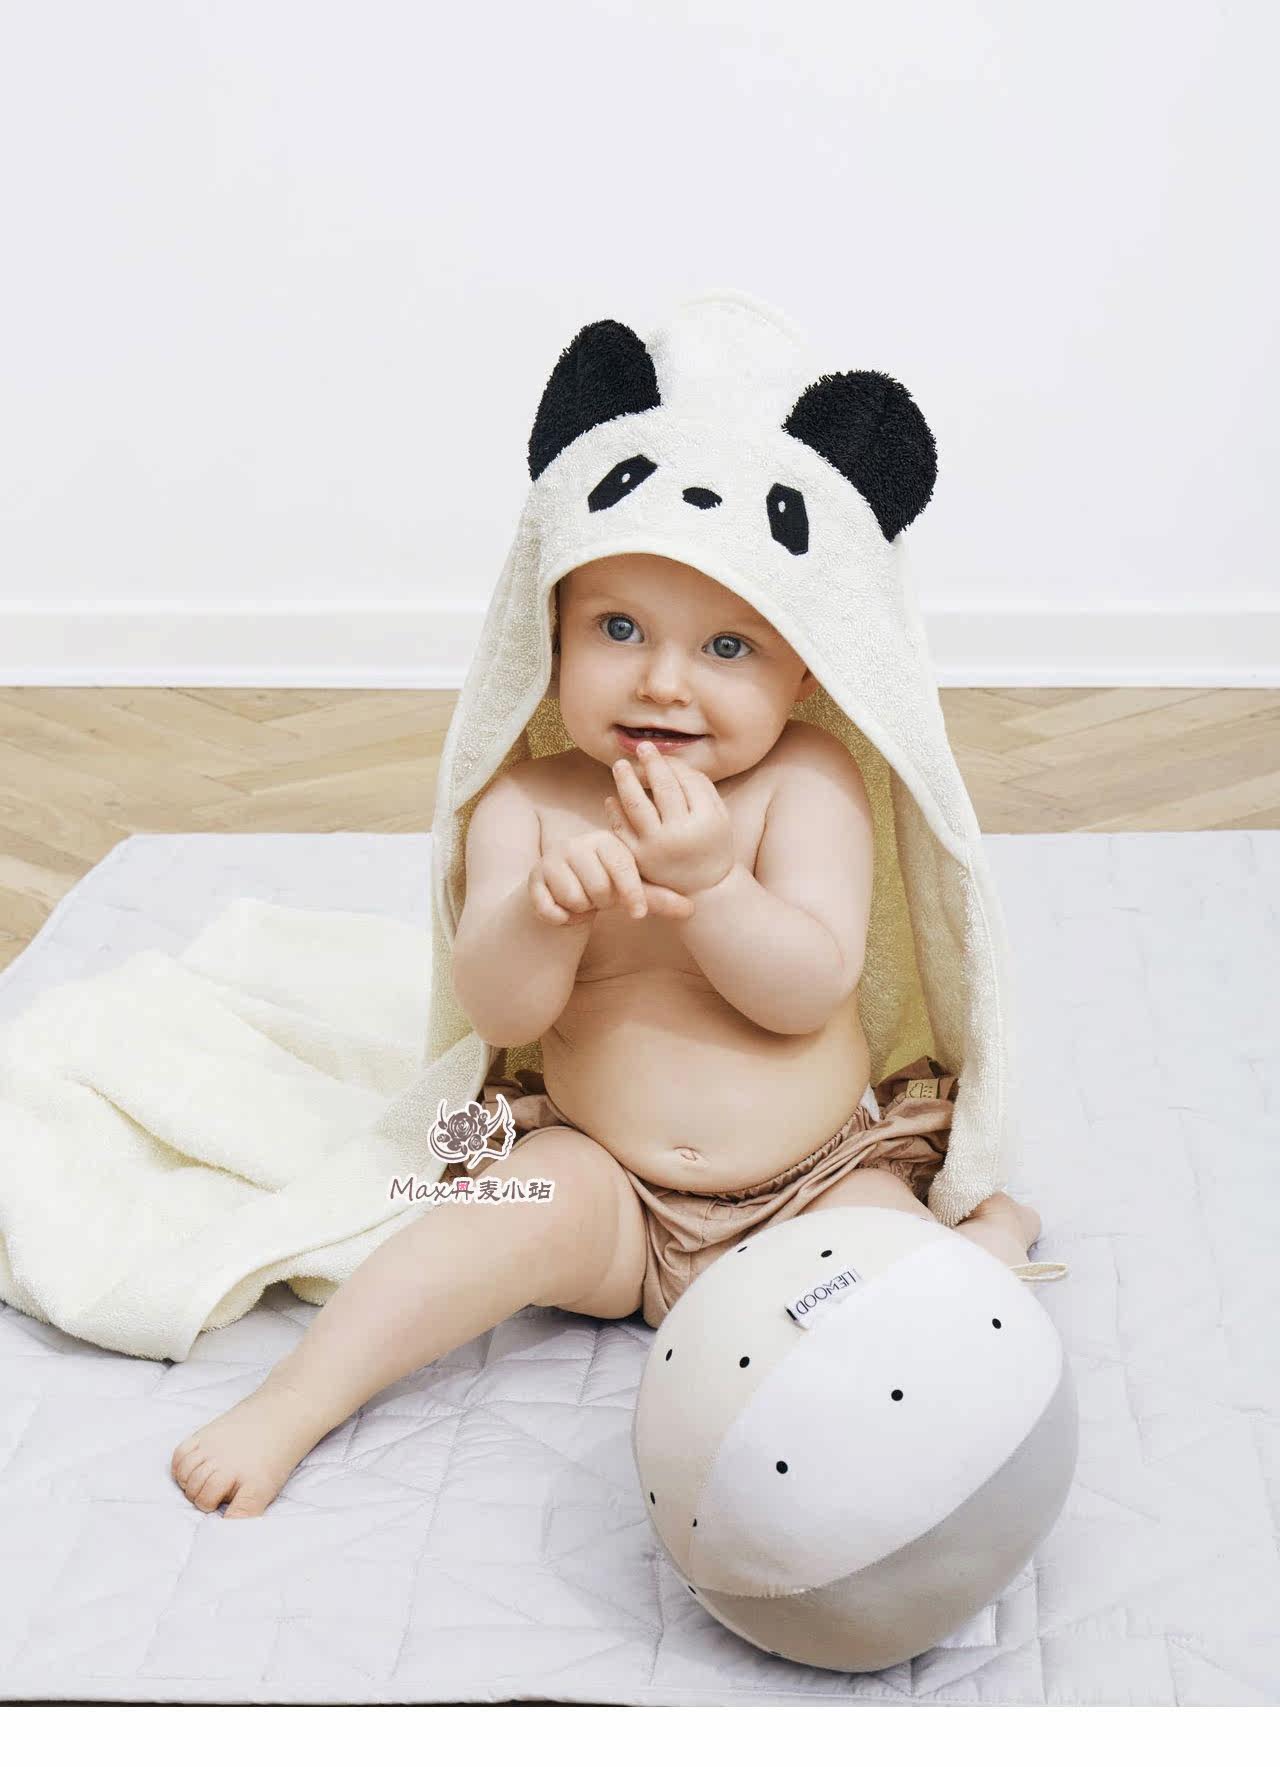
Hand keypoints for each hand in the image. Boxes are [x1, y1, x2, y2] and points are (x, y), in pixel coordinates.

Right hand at [528, 826, 694, 925]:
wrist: (560, 894)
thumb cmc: (604, 888)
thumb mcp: (631, 892)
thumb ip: (658, 898)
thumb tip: (691, 909)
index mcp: (606, 842)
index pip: (623, 869)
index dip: (632, 894)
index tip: (638, 914)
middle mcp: (578, 844)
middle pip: (598, 888)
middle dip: (601, 903)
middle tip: (597, 898)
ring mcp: (553, 858)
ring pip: (574, 898)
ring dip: (579, 909)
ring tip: (580, 899)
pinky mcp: (534, 877)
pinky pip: (550, 908)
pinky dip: (558, 918)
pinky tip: (561, 910)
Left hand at [605, 742, 735, 897]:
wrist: (704, 891)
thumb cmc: (711, 845)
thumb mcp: (719, 816)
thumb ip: (701, 787)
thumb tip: (671, 760)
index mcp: (707, 821)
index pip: (687, 781)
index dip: (672, 764)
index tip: (659, 753)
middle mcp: (682, 833)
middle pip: (664, 788)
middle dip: (652, 763)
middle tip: (642, 747)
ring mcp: (657, 847)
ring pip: (637, 804)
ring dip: (626, 780)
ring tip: (620, 765)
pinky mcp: (639, 858)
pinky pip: (621, 828)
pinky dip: (614, 811)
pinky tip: (612, 798)